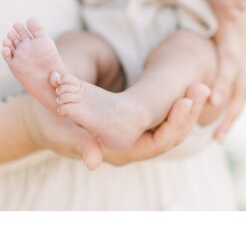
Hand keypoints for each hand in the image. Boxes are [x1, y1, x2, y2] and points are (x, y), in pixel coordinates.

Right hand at [22, 83, 210, 169]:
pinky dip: (176, 103)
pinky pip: (162, 116)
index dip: (174, 124)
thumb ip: (78, 142)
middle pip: (170, 135)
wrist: (43, 115)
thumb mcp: (59, 130)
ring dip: (186, 107)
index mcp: (116, 152)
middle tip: (203, 87)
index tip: (186, 100)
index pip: (156, 144)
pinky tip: (189, 85)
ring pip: (169, 126)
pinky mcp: (133, 121)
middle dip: (188, 113)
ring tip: (202, 85)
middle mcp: (130, 147)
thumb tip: (94, 161)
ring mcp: (133, 135)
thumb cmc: (49, 121)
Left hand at [201, 24, 245, 140]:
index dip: (224, 80)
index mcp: (234, 29)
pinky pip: (243, 83)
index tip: (214, 101)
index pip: (231, 60)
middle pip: (242, 82)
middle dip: (230, 110)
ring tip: (218, 138)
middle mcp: (245, 43)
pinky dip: (234, 103)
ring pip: (245, 86)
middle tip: (216, 135)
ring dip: (232, 113)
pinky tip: (223, 122)